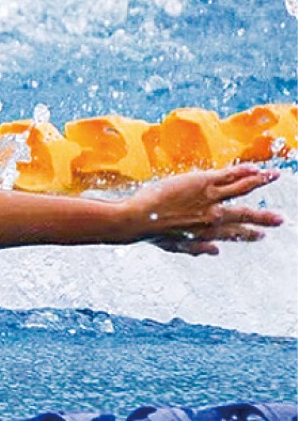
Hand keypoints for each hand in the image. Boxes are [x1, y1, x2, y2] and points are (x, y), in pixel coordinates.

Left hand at [126, 164, 283, 254]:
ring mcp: (210, 198)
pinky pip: (229, 175)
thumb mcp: (175, 246)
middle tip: (280, 220)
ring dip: (260, 182)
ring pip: (241, 189)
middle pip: (244, 215)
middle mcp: (213, 217)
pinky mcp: (203, 183)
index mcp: (208, 233)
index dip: (248, 235)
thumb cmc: (151, 232)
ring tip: (275, 177)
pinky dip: (243, 172)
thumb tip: (216, 252)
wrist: (138, 220)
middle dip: (264, 218)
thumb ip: (197, 249)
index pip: (233, 234)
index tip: (260, 236)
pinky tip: (255, 168)